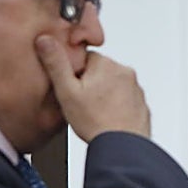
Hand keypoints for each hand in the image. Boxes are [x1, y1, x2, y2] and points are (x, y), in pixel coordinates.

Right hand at [36, 36, 150, 141]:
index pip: (83, 58)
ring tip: (96, 113)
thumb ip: (56, 64)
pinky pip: (124, 99)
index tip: (73, 90)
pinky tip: (108, 118)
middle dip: (89, 84)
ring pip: (112, 85)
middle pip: (99, 71)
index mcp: (106, 64)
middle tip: (83, 104)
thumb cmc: (97, 123)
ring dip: (104, 95)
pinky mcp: (141, 103)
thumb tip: (45, 40)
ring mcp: (136, 88)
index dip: (74, 75)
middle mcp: (125, 72)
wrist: (123, 147)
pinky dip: (117, 106)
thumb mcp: (67, 92)